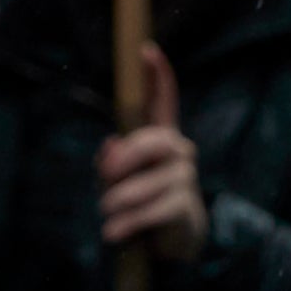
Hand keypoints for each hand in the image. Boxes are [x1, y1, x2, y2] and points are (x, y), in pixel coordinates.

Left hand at [96, 44, 203, 258]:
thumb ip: (112, 162)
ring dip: (120, 200)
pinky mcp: (184, 207)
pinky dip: (127, 223)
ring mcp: (184, 178)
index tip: (146, 50)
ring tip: (106, 214)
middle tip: (108, 173)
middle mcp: (177, 152)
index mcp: (160, 138)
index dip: (156, 76)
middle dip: (128, 156)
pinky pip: (153, 210)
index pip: (162, 102)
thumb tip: (111, 146)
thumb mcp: (119, 179)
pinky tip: (112, 233)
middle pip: (156, 141)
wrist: (171, 241)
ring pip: (149, 182)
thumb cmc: (140, 200)